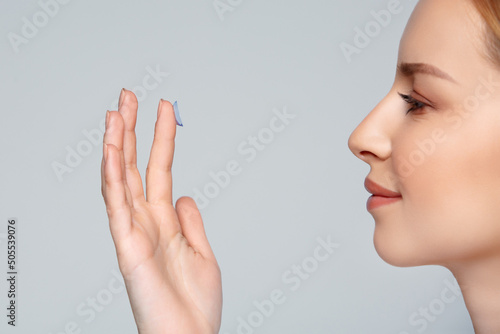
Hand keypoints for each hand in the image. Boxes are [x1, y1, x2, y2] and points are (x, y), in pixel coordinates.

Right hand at [100, 89, 221, 333]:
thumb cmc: (195, 304)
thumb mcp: (202, 252)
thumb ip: (190, 221)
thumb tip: (184, 193)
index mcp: (164, 221)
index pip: (159, 169)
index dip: (162, 137)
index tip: (165, 107)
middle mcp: (145, 222)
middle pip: (134, 167)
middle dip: (131, 130)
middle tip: (128, 96)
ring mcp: (133, 233)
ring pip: (119, 181)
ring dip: (116, 146)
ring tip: (116, 111)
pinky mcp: (127, 249)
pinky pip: (116, 207)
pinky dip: (112, 178)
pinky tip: (111, 151)